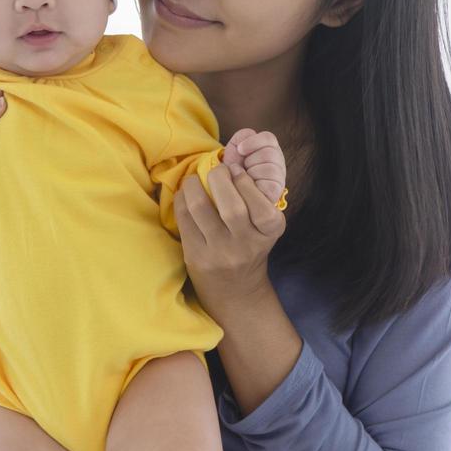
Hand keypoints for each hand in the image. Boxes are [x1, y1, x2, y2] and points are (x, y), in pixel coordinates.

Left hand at [175, 128, 286, 307]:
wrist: (235, 289)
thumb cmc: (249, 246)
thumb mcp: (264, 228)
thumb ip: (256, 200)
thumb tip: (230, 162)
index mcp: (269, 232)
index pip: (261, 204)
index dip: (245, 181)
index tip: (236, 171)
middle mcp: (246, 244)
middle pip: (231, 206)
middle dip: (219, 178)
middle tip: (216, 170)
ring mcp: (220, 252)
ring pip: (201, 209)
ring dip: (193, 185)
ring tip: (194, 179)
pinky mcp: (196, 256)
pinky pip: (184, 219)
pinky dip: (181, 199)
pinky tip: (184, 194)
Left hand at [222, 128, 286, 204]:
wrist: (231, 187)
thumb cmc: (235, 166)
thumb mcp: (235, 147)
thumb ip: (243, 136)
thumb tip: (251, 136)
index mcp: (270, 147)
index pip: (268, 138)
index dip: (252, 142)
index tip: (240, 150)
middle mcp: (278, 160)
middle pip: (268, 153)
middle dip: (250, 160)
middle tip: (244, 167)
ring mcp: (279, 176)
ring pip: (269, 168)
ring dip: (251, 173)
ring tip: (247, 177)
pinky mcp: (276, 190)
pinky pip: (269, 183)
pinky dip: (255, 184)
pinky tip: (251, 185)